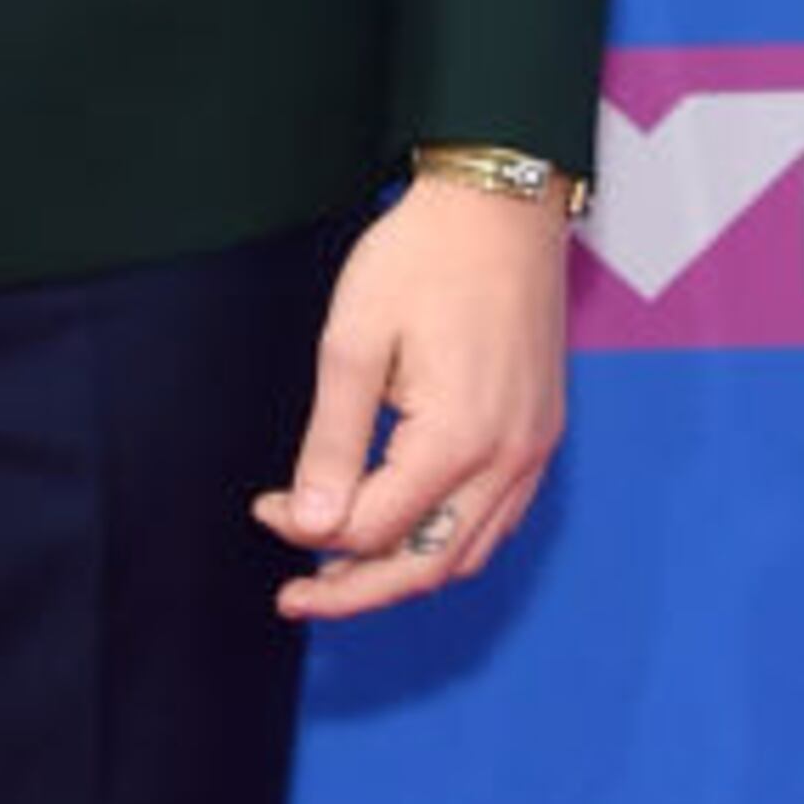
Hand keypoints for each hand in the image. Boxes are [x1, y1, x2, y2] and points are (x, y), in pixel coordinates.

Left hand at [251, 177, 572, 621]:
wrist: (501, 204)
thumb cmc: (421, 259)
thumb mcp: (354, 344)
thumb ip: (332, 444)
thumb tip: (308, 524)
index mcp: (457, 439)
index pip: (373, 528)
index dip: (309, 532)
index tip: (263, 506)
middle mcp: (508, 459)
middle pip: (426, 566)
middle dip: (354, 591)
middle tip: (294, 598)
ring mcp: (533, 450)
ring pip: (467, 553)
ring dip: (401, 573)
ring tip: (339, 573)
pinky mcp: (541, 435)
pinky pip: (497, 520)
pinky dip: (446, 543)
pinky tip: (402, 532)